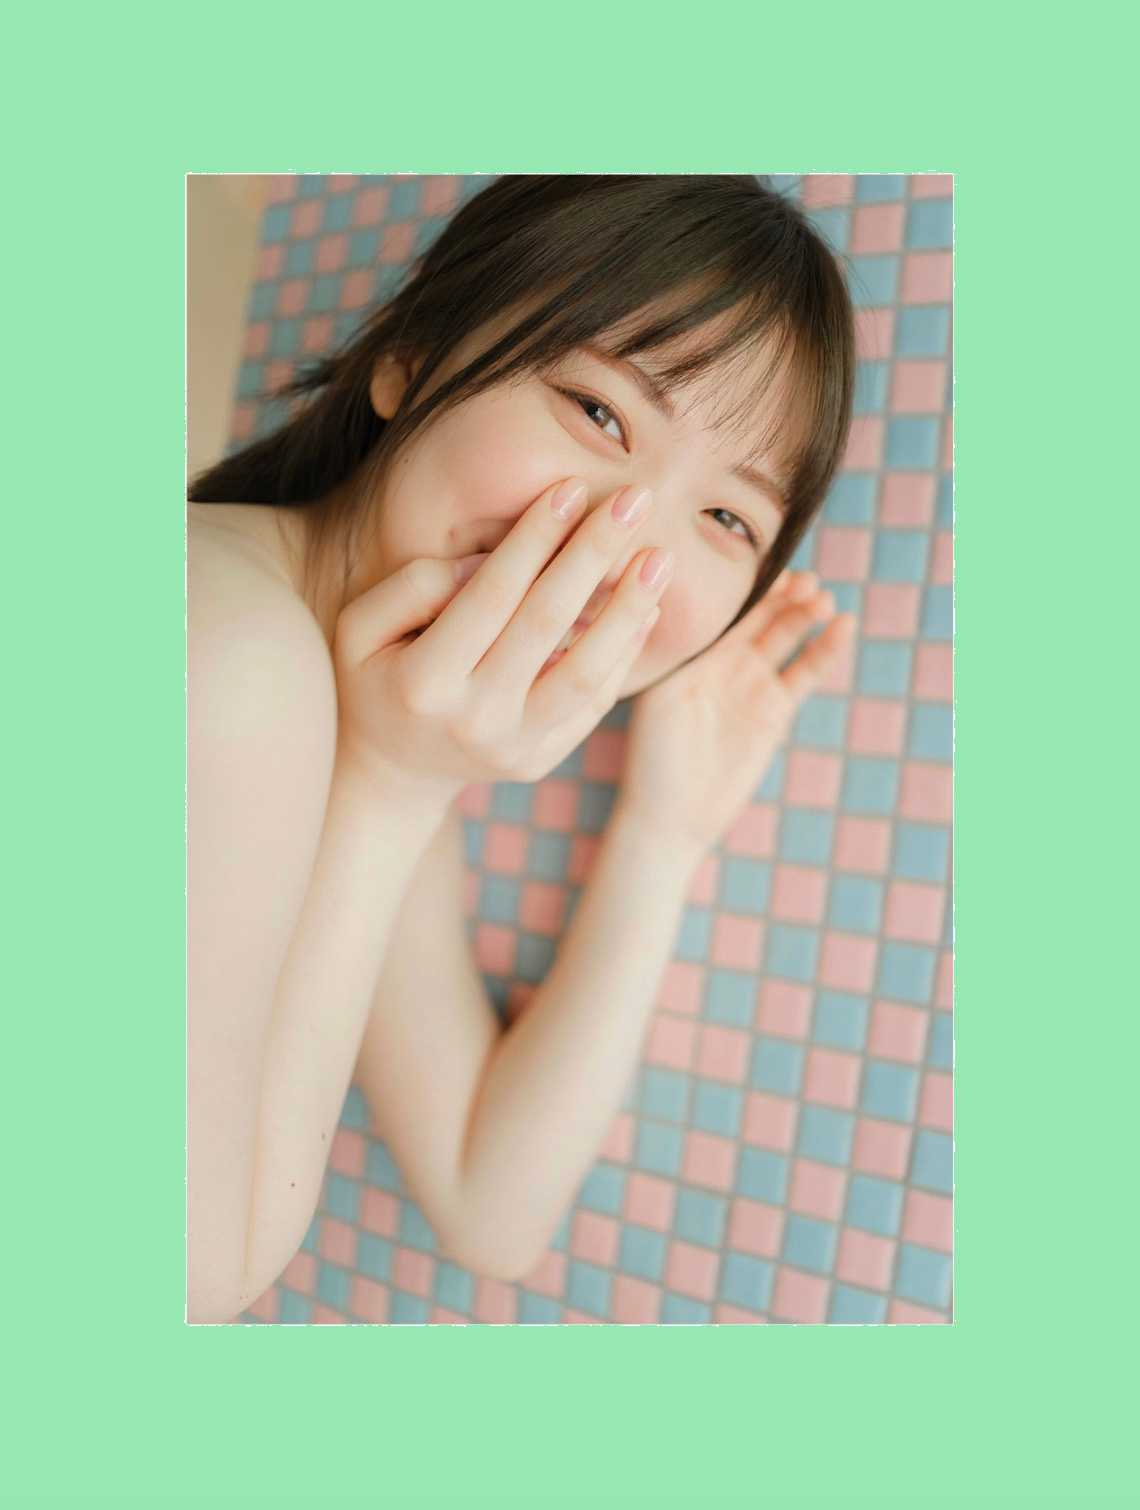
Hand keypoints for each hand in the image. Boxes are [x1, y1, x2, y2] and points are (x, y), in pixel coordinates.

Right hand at [332, 477, 671, 800]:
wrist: (391, 771)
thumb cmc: (377, 676)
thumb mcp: (361, 627)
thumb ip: (416, 585)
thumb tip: (490, 559)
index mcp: (423, 682)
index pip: (491, 595)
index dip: (534, 539)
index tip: (572, 488)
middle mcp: (473, 720)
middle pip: (545, 624)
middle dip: (593, 555)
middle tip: (635, 501)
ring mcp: (512, 747)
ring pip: (585, 673)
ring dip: (628, 610)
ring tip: (661, 559)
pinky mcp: (541, 760)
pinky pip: (594, 703)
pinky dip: (624, 653)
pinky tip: (646, 607)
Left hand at [614, 571, 855, 856]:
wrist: (674, 817)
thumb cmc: (653, 760)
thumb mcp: (659, 699)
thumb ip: (680, 654)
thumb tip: (680, 603)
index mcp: (689, 653)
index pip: (724, 608)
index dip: (749, 586)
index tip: (770, 563)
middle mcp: (720, 662)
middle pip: (758, 616)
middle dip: (783, 595)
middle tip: (805, 578)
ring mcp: (749, 684)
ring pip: (784, 638)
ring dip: (804, 616)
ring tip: (824, 598)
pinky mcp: (773, 711)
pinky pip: (803, 673)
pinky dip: (823, 650)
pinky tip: (842, 627)